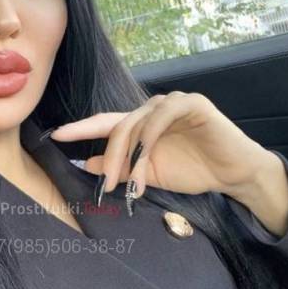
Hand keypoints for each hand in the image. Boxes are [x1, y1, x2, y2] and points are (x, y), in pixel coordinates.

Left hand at [49, 92, 275, 198]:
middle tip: (105, 185)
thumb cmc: (194, 171)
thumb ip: (120, 169)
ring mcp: (171, 104)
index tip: (54, 136)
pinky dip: (149, 138)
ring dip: (130, 156)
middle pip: (117, 128)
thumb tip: (85, 164)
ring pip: (136, 124)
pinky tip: (147, 158)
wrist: (233, 174)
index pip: (105, 123)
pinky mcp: (191, 103)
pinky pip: (160, 116)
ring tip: (135, 185)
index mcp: (140, 126)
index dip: (79, 128)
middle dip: (108, 158)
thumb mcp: (148, 175)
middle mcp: (152, 110)